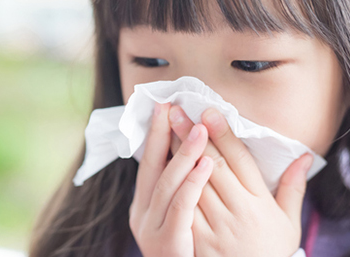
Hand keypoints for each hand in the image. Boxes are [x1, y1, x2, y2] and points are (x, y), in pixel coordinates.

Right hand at [129, 102, 213, 256]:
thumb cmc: (190, 253)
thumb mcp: (183, 220)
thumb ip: (187, 188)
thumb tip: (201, 157)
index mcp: (146, 205)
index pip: (150, 163)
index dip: (156, 135)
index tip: (164, 106)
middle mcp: (143, 214)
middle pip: (151, 167)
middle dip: (161, 134)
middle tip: (172, 106)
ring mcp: (152, 228)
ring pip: (166, 184)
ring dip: (183, 153)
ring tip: (199, 129)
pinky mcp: (168, 241)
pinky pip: (181, 207)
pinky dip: (192, 183)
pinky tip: (207, 164)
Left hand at [167, 105, 313, 256]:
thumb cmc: (270, 253)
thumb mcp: (289, 224)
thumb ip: (293, 188)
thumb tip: (304, 156)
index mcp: (260, 204)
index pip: (240, 161)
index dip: (223, 134)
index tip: (209, 111)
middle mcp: (238, 213)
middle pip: (212, 166)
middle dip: (193, 135)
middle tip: (177, 110)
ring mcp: (217, 228)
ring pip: (194, 183)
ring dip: (178, 154)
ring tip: (164, 129)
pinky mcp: (198, 241)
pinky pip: (183, 208)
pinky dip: (172, 186)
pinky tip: (160, 165)